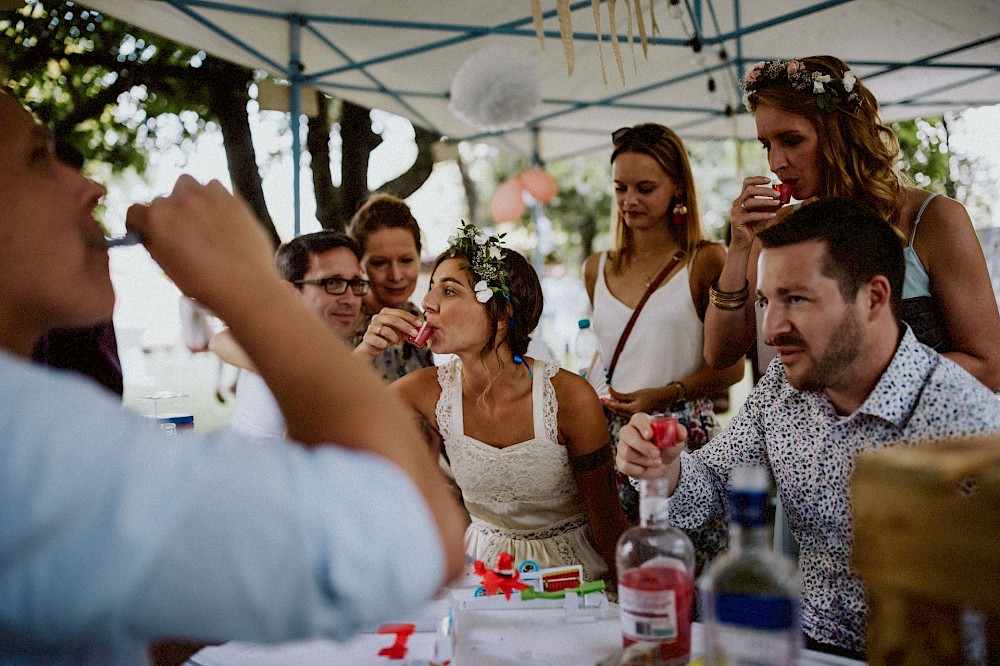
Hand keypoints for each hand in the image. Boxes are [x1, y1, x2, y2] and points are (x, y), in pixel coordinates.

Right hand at [126, 176, 277, 309]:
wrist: (245, 284)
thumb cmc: (204, 283)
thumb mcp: (166, 266)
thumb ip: (154, 243)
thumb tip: (150, 233)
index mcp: (156, 218)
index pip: (135, 212)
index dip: (140, 224)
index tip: (147, 231)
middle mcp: (178, 200)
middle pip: (164, 200)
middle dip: (170, 214)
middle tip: (183, 232)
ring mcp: (206, 195)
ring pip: (188, 186)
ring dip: (190, 199)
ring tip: (203, 222)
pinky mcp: (231, 196)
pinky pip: (215, 188)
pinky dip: (214, 199)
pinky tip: (222, 219)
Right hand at [354, 307, 420, 358]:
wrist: (373, 346)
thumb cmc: (388, 337)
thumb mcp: (401, 332)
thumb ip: (410, 331)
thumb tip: (423, 333)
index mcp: (386, 313)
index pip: (400, 313)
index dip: (411, 318)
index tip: (420, 324)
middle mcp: (377, 317)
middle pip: (393, 319)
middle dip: (406, 326)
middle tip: (415, 334)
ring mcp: (371, 327)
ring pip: (384, 329)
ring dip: (394, 336)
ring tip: (397, 341)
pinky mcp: (367, 337)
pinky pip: (375, 339)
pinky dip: (382, 343)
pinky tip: (385, 345)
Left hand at [603, 386, 664, 417]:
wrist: (664, 399)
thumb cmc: (651, 394)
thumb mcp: (635, 393)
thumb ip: (621, 395)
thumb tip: (609, 391)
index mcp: (634, 410)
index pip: (616, 407)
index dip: (607, 403)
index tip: (601, 398)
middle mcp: (634, 417)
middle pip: (617, 412)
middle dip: (609, 406)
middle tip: (602, 399)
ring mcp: (636, 419)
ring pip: (620, 414)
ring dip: (614, 408)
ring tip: (608, 400)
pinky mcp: (637, 418)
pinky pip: (625, 415)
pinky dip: (620, 410)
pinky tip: (618, 404)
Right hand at [616, 413, 687, 478]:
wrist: (662, 463)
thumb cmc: (667, 446)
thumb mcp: (677, 440)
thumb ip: (679, 433)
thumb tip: (679, 431)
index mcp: (641, 422)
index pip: (638, 419)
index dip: (643, 426)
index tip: (650, 435)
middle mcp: (628, 431)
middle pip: (627, 434)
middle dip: (643, 446)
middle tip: (657, 455)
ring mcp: (622, 446)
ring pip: (627, 452)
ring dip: (645, 460)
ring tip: (657, 462)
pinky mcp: (620, 461)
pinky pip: (625, 466)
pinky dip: (639, 470)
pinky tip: (646, 468)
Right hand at [731, 176, 779, 248]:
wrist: (744, 242)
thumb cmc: (753, 226)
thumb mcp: (765, 213)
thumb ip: (772, 205)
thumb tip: (785, 197)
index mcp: (743, 198)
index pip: (747, 183)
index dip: (757, 179)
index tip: (770, 180)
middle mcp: (737, 203)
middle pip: (749, 189)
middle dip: (765, 190)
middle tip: (778, 193)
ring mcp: (736, 211)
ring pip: (750, 201)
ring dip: (766, 201)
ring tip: (777, 202)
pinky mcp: (737, 221)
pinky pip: (751, 215)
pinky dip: (763, 215)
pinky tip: (773, 215)